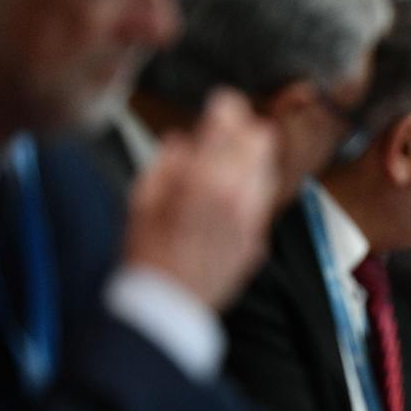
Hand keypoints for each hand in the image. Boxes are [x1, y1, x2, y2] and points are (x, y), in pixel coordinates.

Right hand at [124, 89, 278, 310]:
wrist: (167, 308)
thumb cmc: (147, 254)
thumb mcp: (143, 199)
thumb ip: (168, 162)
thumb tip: (183, 141)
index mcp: (207, 178)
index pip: (232, 124)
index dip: (227, 108)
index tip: (221, 103)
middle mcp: (240, 195)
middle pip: (262, 141)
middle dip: (245, 131)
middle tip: (227, 133)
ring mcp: (253, 219)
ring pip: (268, 169)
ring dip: (250, 161)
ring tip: (225, 166)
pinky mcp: (258, 239)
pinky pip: (262, 201)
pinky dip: (249, 191)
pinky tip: (227, 198)